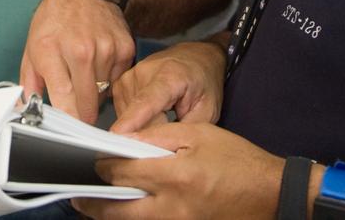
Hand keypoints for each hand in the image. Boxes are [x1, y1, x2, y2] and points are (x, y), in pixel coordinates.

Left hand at [20, 0, 134, 122]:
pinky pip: (117, 80)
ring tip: (84, 76)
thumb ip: (29, 83)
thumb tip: (26, 111)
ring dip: (94, 94)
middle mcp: (81, 50)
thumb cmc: (55, 20)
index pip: (64, 99)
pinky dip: (108, 80)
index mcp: (52, 51)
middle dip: (82, 115)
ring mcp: (106, 50)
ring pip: (103, 94)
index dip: (68, 122)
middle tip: (76, 112)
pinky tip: (99, 65)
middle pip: (87, 104)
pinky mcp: (124, 49)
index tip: (69, 134)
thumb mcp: (32, 48)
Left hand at [73, 121, 284, 219]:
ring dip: (109, 216)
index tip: (93, 160)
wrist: (267, 192)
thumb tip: (124, 140)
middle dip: (92, 203)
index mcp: (175, 176)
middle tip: (76, 196)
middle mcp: (172, 207)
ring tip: (90, 207)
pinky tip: (124, 212)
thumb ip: (158, 136)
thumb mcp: (199, 133)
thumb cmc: (235, 158)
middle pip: (118, 211)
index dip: (103, 166)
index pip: (123, 173)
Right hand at [110, 40, 225, 133]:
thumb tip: (162, 152)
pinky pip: (124, 114)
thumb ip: (184, 131)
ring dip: (144, 127)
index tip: (117, 137)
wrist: (196, 57)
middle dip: (151, 134)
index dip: (132, 121)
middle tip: (172, 131)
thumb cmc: (203, 82)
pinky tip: (154, 114)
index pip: (146, 102)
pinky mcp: (120, 84)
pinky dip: (137, 121)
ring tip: (165, 117)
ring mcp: (129, 77)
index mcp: (169, 76)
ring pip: (129, 119)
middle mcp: (143, 73)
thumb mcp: (207, 110)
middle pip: (137, 118)